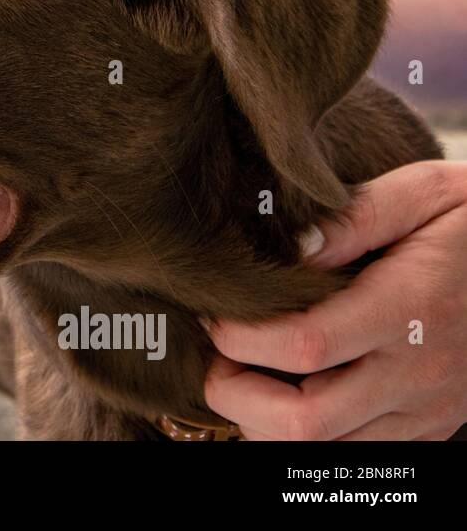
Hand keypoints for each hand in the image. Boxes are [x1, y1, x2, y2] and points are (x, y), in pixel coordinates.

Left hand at [204, 160, 466, 439]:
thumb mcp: (427, 191)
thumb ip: (354, 216)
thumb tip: (290, 246)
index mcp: (411, 307)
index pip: (304, 345)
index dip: (240, 337)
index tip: (214, 313)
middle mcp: (419, 372)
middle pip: (304, 421)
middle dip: (238, 395)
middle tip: (215, 357)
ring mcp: (426, 408)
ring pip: (324, 450)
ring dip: (265, 421)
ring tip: (243, 373)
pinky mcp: (429, 425)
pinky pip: (353, 452)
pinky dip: (305, 434)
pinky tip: (285, 391)